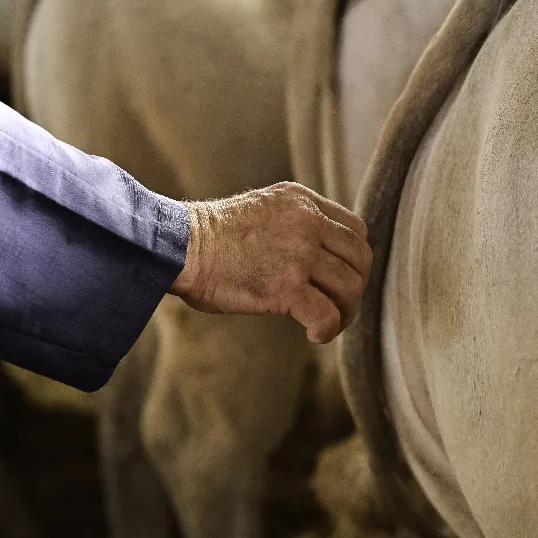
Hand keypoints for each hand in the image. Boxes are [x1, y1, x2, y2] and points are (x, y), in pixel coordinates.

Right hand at [169, 182, 372, 343]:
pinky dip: (327, 329)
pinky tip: (314, 334)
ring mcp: (299, 253)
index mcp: (301, 202)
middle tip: (338, 307)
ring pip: (350, 287)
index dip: (354, 259)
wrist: (178, 247)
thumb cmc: (210, 239)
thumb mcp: (263, 210)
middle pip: (360, 258)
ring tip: (327, 323)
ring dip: (345, 312)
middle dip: (355, 287)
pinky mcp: (286, 286)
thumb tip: (315, 255)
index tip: (339, 278)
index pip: (355, 229)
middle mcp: (306, 222)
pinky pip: (326, 314)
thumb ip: (294, 223)